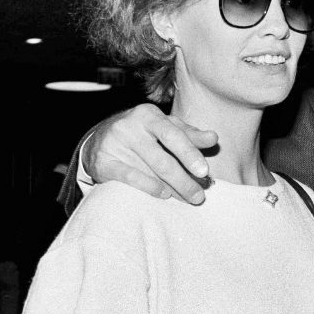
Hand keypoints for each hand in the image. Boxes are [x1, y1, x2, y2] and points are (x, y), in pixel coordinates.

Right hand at [83, 103, 217, 203]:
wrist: (99, 139)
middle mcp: (130, 126)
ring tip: (188, 198)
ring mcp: (114, 144)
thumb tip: (213, 138)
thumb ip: (189, 134)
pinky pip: (130, 178)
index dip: (189, 153)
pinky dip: (149, 187)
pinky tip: (164, 194)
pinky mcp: (103, 162)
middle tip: (199, 196)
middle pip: (162, 159)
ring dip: (173, 188)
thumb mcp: (166, 128)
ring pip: (149, 171)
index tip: (204, 171)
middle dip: (184, 180)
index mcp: (149, 115)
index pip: (173, 135)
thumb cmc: (143, 133)